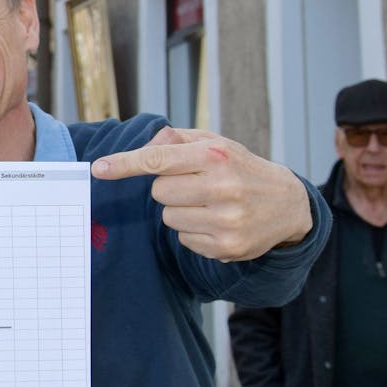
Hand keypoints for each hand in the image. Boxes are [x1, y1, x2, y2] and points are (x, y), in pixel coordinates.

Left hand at [91, 126, 311, 260]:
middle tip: (196, 186)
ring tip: (210, 204)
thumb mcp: (215, 143)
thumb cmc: (241, 168)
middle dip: (169, 188)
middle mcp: (222, 187)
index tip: (99, 168)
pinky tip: (217, 221)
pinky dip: (193, 230)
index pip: (158, 159)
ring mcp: (225, 220)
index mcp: (215, 156)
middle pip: (158, 191)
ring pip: (168, 217)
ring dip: (180, 211)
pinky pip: (184, 239)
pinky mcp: (226, 247)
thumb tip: (144, 147)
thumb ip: (177, 140)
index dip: (125, 164)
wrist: (287, 203)